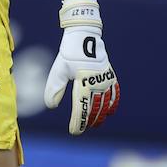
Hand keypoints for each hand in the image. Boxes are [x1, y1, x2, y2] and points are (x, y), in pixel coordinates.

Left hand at [43, 0, 120, 134]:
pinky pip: (115, 93)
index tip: (74, 131)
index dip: (78, 122)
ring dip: (101, 115)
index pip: (82, 108)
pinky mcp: (110, 75)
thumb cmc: (70, 52)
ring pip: (106, 104)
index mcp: (84, 82)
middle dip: (88, 121)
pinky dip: (112, 104)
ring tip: (95, 123)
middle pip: (95, 108)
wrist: (85, 35)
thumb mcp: (59, 69)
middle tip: (80, 129)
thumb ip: (55, 88)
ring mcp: (106, 79)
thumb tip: (51, 106)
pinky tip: (110, 111)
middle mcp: (97, 83)